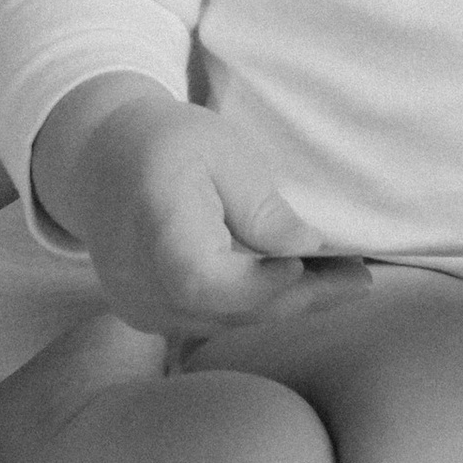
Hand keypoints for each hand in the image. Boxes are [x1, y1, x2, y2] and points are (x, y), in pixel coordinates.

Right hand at [29, 74, 367, 338]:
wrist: (102, 161)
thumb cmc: (166, 142)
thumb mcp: (220, 149)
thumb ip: (259, 205)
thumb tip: (306, 250)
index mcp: (154, 228)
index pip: (204, 279)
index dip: (261, 284)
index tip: (312, 264)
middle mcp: (138, 281)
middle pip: (227, 308)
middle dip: (300, 297)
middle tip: (360, 277)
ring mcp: (140, 306)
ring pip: (225, 320)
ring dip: (287, 305)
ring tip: (345, 280)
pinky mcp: (149, 316)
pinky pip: (212, 319)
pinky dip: (258, 306)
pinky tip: (302, 286)